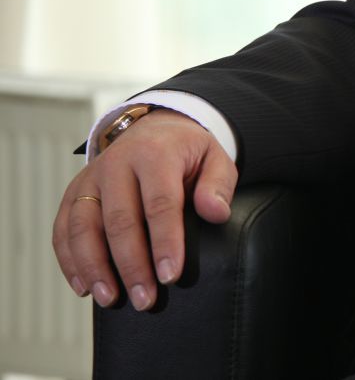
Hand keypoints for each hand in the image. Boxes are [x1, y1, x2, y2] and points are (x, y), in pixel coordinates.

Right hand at [52, 109, 236, 310]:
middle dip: (131, 265)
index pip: (160, 204)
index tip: (170, 276)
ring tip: (110, 299)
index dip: (165, 243)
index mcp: (155, 154)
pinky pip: (62, 229)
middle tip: (144, 299)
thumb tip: (216, 213)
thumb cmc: (187, 152)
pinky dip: (69, 260)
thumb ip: (218, 185)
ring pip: (82, 227)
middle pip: (119, 221)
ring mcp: (91, 178)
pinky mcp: (73, 192)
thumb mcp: (214, 158)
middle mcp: (117, 164)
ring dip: (94, 268)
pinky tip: (83, 286)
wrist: (154, 129)